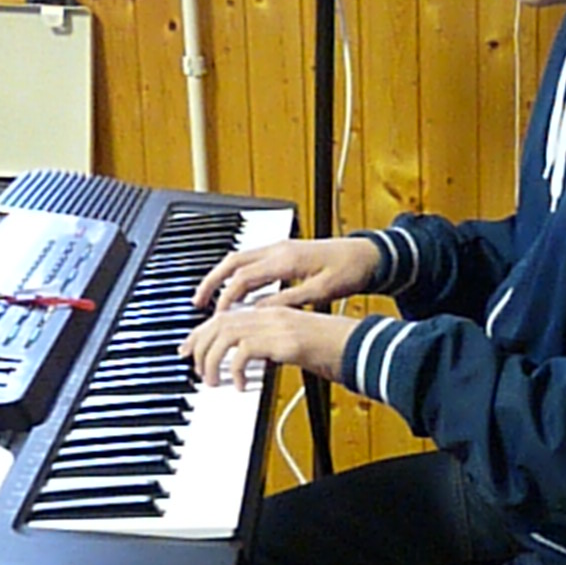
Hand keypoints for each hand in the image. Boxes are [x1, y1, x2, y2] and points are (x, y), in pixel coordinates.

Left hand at [180, 302, 359, 388]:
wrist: (359, 347)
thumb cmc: (334, 350)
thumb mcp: (295, 347)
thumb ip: (271, 350)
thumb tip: (248, 365)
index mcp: (273, 312)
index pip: (227, 315)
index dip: (202, 331)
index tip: (189, 348)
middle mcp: (271, 314)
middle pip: (220, 322)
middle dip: (199, 344)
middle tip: (193, 366)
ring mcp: (276, 325)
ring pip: (225, 334)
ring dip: (212, 359)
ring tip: (212, 381)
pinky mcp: (282, 341)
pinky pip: (244, 352)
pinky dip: (234, 370)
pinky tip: (239, 386)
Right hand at [192, 235, 378, 313]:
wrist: (368, 254)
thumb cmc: (349, 271)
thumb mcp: (321, 292)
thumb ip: (288, 301)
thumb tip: (259, 312)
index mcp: (286, 259)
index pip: (243, 278)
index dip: (227, 298)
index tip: (217, 317)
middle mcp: (278, 249)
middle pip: (232, 262)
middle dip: (211, 281)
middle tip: (197, 302)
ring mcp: (280, 247)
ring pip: (239, 259)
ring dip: (221, 277)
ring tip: (209, 298)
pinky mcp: (284, 251)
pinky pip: (251, 259)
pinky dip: (236, 274)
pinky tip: (235, 290)